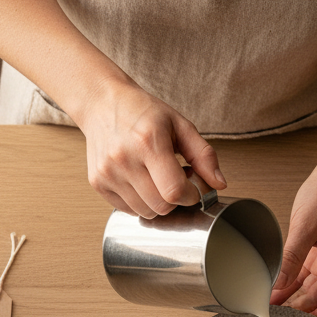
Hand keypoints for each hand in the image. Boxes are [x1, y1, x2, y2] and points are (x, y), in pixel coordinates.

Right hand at [76, 80, 225, 217]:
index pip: (174, 191)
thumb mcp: (180, 124)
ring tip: (157, 179)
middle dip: (176, 200)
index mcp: (148, 142)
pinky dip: (139, 202)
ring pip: (144, 212)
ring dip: (157, 203)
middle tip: (175, 180)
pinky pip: (127, 210)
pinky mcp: (97, 182)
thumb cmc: (142, 112)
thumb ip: (203, 155)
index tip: (193, 186)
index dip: (191, 195)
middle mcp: (124, 159)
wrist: (102, 103)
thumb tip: (219, 183)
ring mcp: (108, 173)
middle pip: (160, 207)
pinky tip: (140, 181)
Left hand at [271, 160, 316, 316]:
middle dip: (299, 311)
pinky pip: (305, 276)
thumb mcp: (306, 225)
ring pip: (311, 291)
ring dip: (292, 299)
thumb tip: (278, 284)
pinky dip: (290, 285)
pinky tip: (273, 291)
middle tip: (274, 316)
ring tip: (269, 306)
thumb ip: (291, 256)